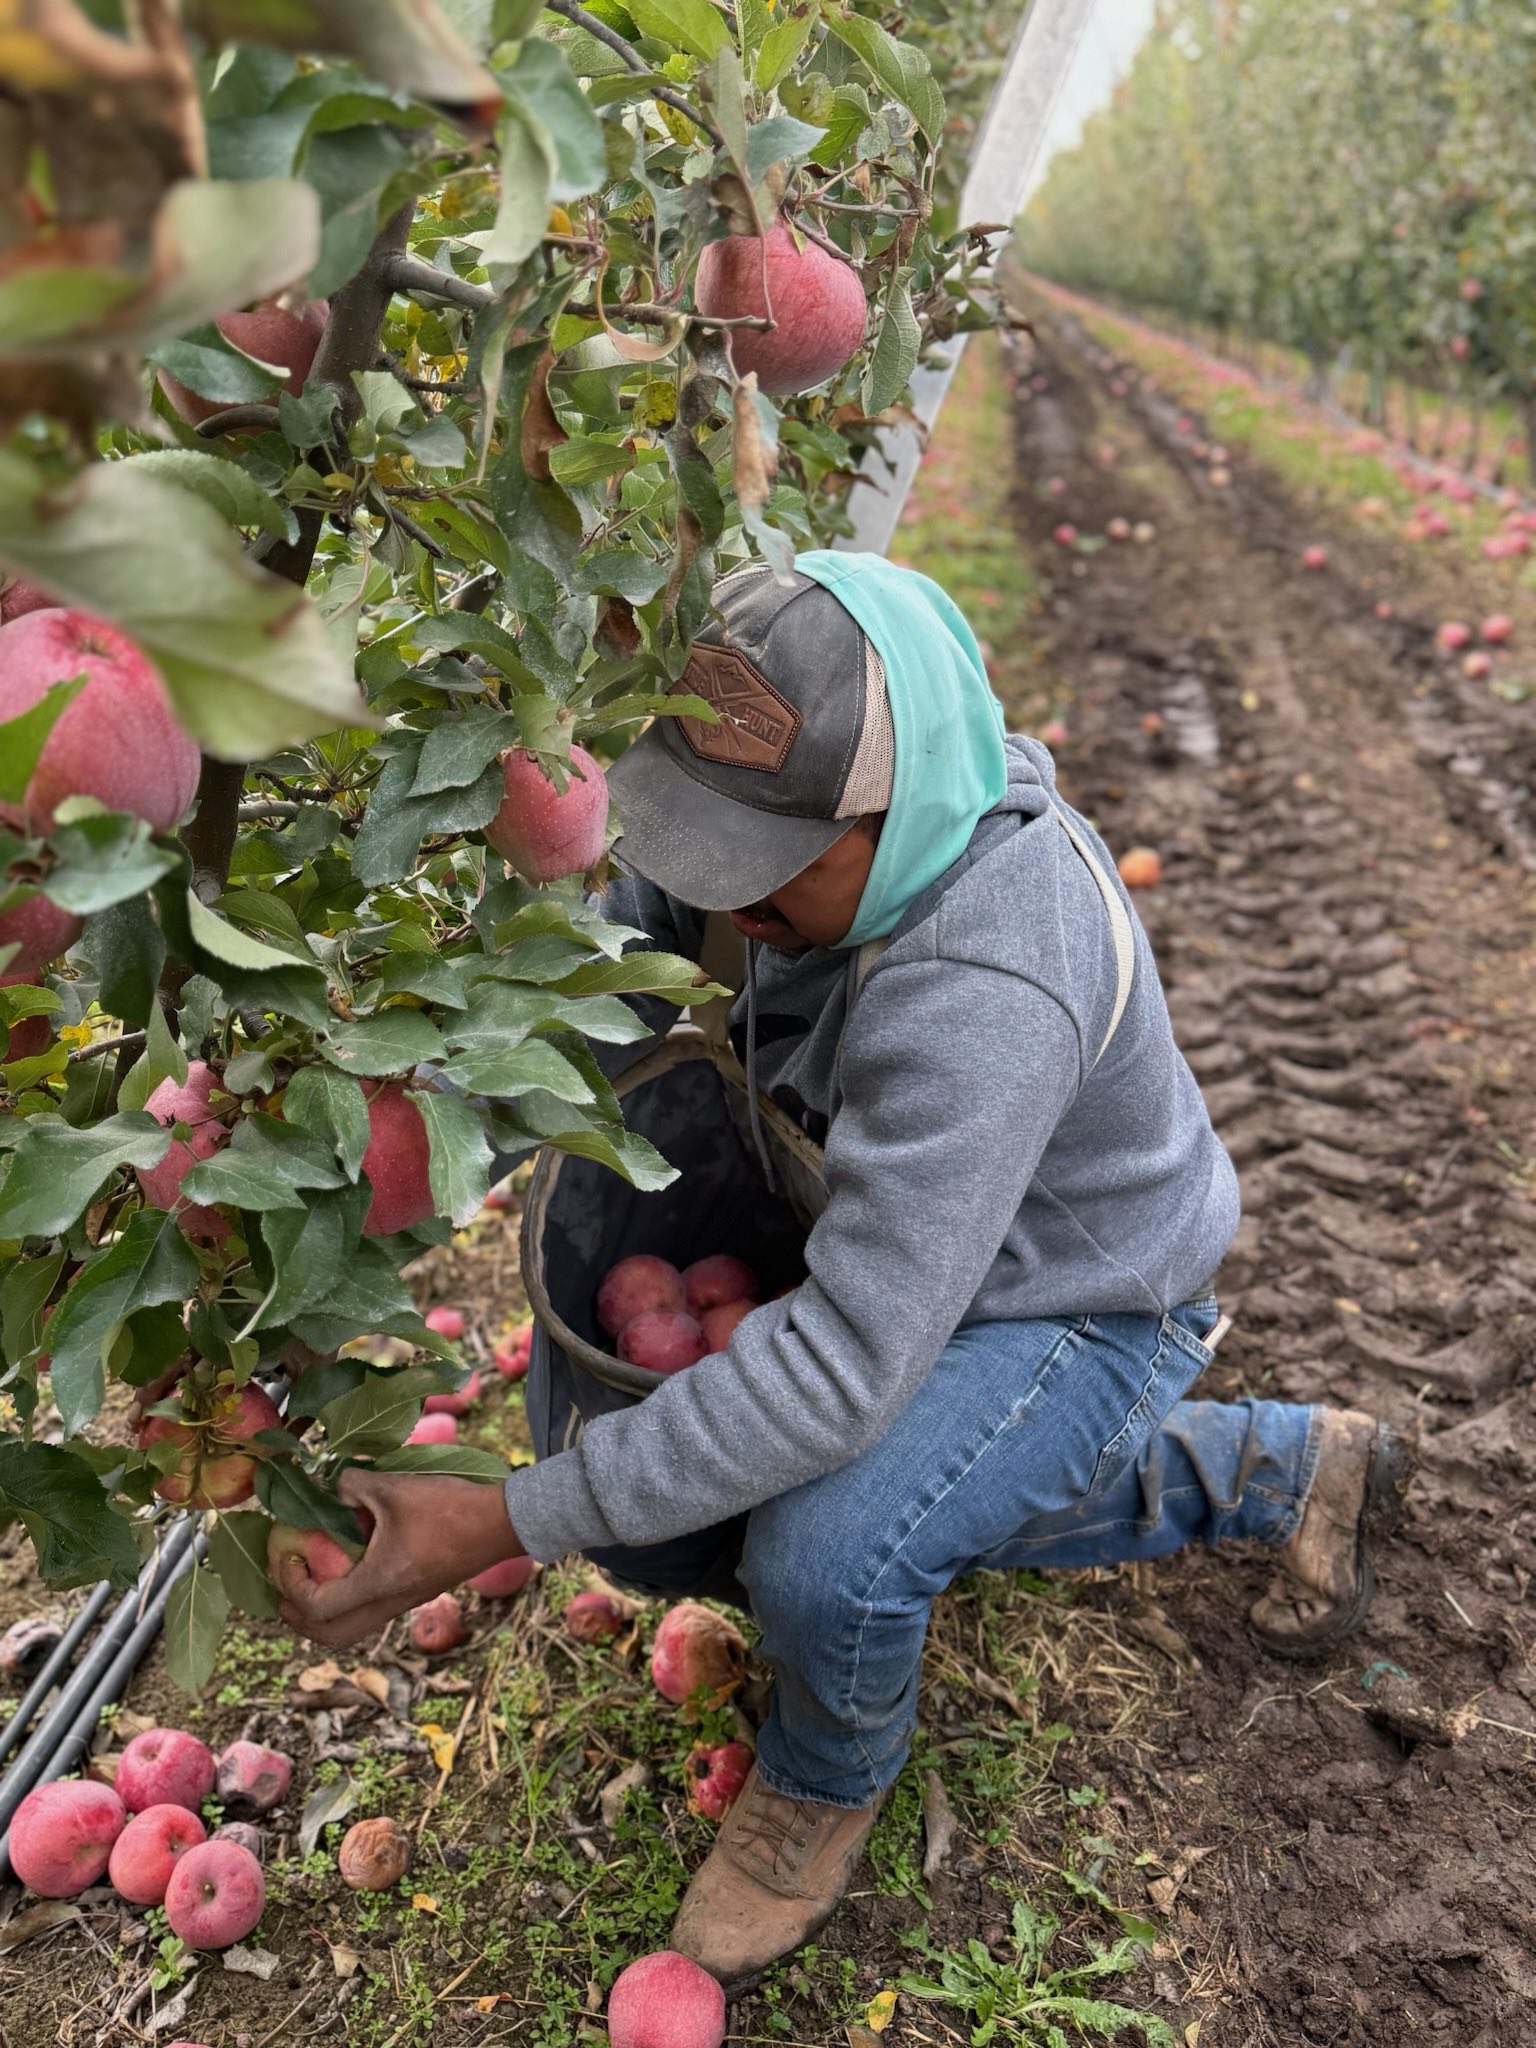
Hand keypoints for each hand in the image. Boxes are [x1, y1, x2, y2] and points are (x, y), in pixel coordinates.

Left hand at [276, 1466, 523, 1649]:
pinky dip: (345, 1601)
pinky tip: (346, 1566)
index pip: (318, 1607)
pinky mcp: (414, 1595)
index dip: (292, 1585)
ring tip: (310, 1580)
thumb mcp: (395, 1487)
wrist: (499, 1524)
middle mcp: (389, 1603)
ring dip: (321, 1614)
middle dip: (298, 1617)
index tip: (287, 1555)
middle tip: (285, 1587)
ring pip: (350, 1630)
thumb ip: (353, 1484)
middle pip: (330, 1637)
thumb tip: (329, 1487)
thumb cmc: (449, 1507)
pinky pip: (368, 1613)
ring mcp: (404, 1604)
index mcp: (380, 1582)